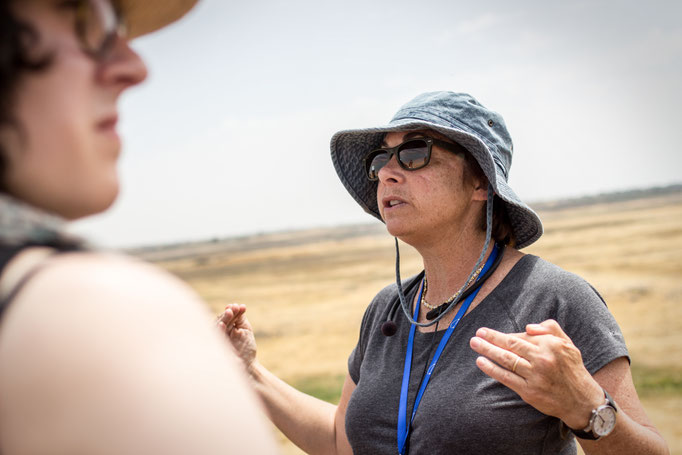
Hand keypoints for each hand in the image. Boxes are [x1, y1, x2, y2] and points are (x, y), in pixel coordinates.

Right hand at [216, 303, 256, 372]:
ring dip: (222, 318)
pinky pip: (213, 337)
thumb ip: (240, 319)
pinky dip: (217, 330)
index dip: (233, 311)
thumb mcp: (245, 331)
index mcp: (225, 328)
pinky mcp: (214, 347)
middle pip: (220, 319)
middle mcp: (219, 333)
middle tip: (235, 308)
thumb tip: (238, 305)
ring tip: (230, 312)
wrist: (248, 367)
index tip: (241, 307)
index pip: (226, 317)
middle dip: (228, 313)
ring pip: (215, 326)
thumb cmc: (246, 350)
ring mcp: (216, 340)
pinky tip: (222, 324)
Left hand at [469, 319, 603, 428]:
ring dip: (487, 350)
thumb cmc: (572, 369)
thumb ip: (550, 328)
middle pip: (511, 345)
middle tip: (478, 333)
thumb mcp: (567, 343)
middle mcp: (542, 359)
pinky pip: (506, 377)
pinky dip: (492, 369)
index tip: (491, 333)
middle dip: (491, 338)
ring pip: (506, 359)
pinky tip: (481, 362)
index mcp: (550, 345)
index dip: (505, 336)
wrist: (582, 401)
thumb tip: (528, 327)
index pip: (521, 337)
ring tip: (474, 343)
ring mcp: (535, 376)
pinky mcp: (529, 391)